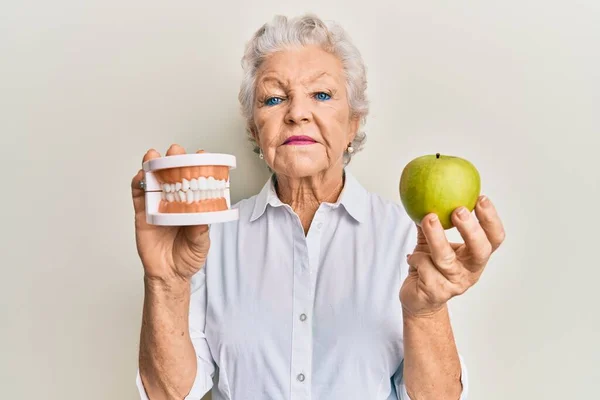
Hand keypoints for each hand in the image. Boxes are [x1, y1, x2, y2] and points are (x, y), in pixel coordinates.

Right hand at [131, 144, 210, 282]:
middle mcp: (175, 202)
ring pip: (153, 181)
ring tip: (153, 156)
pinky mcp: (142, 214)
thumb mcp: (201, 244)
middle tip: (175, 152)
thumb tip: (201, 214)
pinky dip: (137, 184)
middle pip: (173, 176)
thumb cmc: (188, 257)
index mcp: (193, 205)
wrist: (169, 275)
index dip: (198, 167)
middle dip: (174, 160)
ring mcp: (157, 206)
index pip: (196, 182)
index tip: (202, 155)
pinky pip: (138, 197)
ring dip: (152, 166)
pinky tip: (139, 175)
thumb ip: (200, 230)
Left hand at [400, 195, 505, 316]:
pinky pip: (425, 268)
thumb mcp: (433, 243)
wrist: (417, 299)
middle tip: (459, 210)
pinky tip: (411, 257)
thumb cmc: (429, 267)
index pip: (494, 239)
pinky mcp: (436, 293)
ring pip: (446, 258)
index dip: (491, 220)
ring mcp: (454, 284)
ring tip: (428, 218)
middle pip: (480, 250)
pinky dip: (416, 258)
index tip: (481, 198)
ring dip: (436, 237)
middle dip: (471, 229)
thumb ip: (433, 222)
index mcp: (475, 257)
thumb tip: (426, 191)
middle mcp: (470, 272)